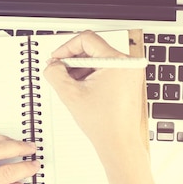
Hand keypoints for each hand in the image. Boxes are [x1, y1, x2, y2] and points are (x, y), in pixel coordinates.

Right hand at [43, 31, 146, 160]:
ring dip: (81, 68)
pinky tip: (82, 89)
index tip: (57, 58)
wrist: (119, 143)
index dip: (66, 48)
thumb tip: (52, 64)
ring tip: (71, 84)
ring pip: (98, 59)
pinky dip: (91, 75)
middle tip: (60, 72)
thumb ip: (55, 73)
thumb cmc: (104, 124)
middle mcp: (128, 64)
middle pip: (93, 48)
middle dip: (73, 60)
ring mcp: (130, 73)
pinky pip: (106, 69)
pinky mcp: (128, 81)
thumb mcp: (70, 94)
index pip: (87, 39)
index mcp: (118, 62)